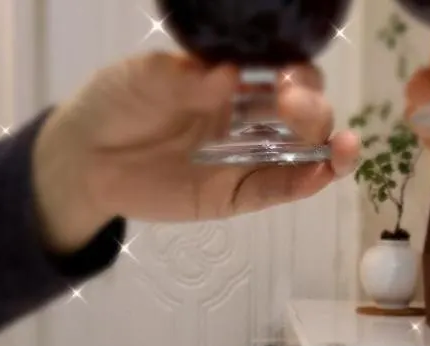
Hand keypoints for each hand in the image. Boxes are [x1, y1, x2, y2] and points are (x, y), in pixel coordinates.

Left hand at [32, 53, 359, 252]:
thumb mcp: (145, 78)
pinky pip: (279, 188)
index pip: (282, 69)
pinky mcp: (237, 193)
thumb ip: (187, 79)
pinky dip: (308, 182)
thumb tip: (231, 74)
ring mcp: (247, 156)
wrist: (84, 158)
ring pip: (303, 150)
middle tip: (293, 104)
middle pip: (303, 110)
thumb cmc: (116, 103)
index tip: (283, 76)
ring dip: (330, 147)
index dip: (294, 71)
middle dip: (311, 107)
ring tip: (345, 146)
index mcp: (233, 78)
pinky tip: (326, 173)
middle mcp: (249, 115)